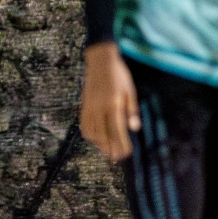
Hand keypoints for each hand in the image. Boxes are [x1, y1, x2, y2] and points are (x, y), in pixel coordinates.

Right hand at [79, 42, 139, 162]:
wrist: (100, 61)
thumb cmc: (119, 75)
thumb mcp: (130, 91)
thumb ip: (131, 110)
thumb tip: (134, 129)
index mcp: (113, 104)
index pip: (117, 130)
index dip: (122, 144)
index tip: (127, 153)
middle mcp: (99, 108)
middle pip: (104, 135)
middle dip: (111, 148)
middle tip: (117, 157)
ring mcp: (89, 107)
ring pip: (92, 132)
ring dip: (100, 144)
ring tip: (107, 151)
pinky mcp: (84, 105)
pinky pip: (84, 125)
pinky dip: (89, 135)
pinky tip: (96, 139)